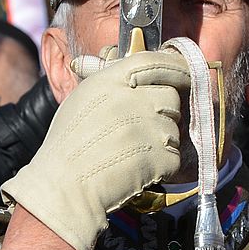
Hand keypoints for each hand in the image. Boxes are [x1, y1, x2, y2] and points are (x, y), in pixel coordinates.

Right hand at [1, 49, 190, 249]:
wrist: (64, 188)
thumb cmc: (67, 146)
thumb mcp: (82, 100)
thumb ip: (111, 83)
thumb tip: (135, 74)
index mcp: (111, 80)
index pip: (155, 61)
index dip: (174, 67)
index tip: (184, 73)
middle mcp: (133, 98)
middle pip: (171, 96)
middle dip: (163, 110)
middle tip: (141, 129)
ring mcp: (149, 127)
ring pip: (174, 128)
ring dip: (161, 140)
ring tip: (132, 153)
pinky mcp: (161, 156)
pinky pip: (173, 156)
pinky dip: (161, 166)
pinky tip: (137, 169)